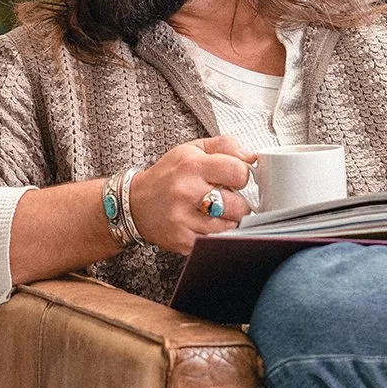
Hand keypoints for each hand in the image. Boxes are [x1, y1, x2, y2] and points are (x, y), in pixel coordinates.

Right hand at [129, 136, 256, 252]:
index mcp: (192, 166)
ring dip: (229, 220)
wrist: (136, 203)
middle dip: (239, 203)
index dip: (241, 175)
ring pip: (230, 227)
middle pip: (239, 206)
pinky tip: (205, 224)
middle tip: (227, 199)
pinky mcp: (183, 240)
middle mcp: (186, 192)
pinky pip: (216, 241)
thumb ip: (225, 146)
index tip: (234, 178)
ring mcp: (183, 219)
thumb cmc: (167, 175)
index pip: (238, 172)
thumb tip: (250, 157)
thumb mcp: (192, 150)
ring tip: (215, 212)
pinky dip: (216, 234)